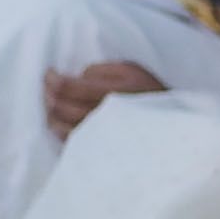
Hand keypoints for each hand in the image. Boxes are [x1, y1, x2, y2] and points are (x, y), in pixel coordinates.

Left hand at [46, 59, 165, 134]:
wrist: (173, 123)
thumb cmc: (149, 91)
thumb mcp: (130, 70)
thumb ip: (100, 70)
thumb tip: (76, 77)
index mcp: (113, 93)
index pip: (69, 88)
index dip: (52, 79)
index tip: (49, 73)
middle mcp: (105, 117)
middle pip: (61, 107)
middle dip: (48, 94)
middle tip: (47, 86)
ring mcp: (101, 136)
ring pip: (60, 127)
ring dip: (50, 113)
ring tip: (52, 102)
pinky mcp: (100, 148)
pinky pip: (70, 142)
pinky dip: (59, 129)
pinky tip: (60, 120)